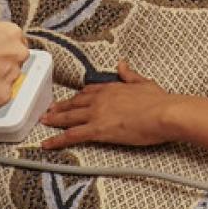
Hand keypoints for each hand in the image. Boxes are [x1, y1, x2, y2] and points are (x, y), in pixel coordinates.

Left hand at [39, 60, 177, 148]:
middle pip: (74, 103)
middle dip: (60, 107)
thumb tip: (122, 64)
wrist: (163, 113)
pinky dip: (57, 140)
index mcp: (111, 87)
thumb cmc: (159, 101)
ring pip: (69, 117)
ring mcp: (96, 114)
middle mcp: (100, 99)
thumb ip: (130, 75)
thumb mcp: (144, 82)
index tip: (71, 98)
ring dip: (54, 120)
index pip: (89, 91)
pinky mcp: (97, 130)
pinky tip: (47, 144)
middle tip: (49, 111)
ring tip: (43, 122)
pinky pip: (72, 135)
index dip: (78, 96)